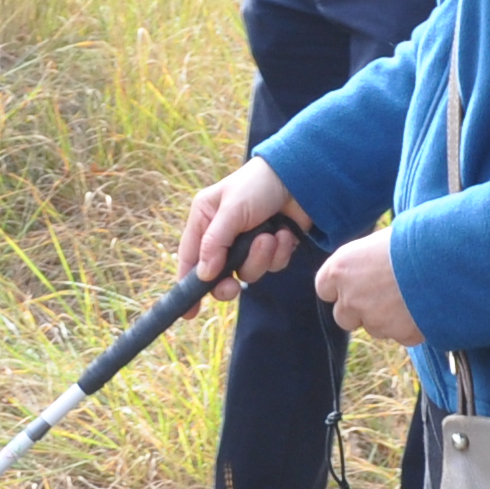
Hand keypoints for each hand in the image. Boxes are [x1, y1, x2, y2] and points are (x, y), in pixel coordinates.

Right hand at [179, 157, 312, 287]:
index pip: (190, 259)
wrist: (301, 176)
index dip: (188, 286)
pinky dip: (280, 252)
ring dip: (261, 258)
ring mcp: (248, 242)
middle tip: (234, 286)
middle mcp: (224, 234)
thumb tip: (203, 275)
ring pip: (248, 272)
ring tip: (270, 236)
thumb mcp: (231, 209)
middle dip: (229, 281)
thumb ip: (215, 243)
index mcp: (205, 220)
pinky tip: (285, 233)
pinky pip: (272, 265)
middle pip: (219, 274)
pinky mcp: (272, 247)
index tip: (189, 312)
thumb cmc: (258, 184)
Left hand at [317, 231, 424, 345]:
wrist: (445, 255)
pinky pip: (403, 336)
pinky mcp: (399, 334)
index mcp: (340, 269)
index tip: (356, 283)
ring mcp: (374, 320)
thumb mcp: (381, 240)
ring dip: (388, 319)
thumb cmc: (414, 237)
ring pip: (375, 328)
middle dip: (361, 311)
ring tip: (411, 296)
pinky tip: (425, 307)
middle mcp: (351, 298)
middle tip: (385, 295)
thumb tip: (370, 262)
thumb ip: (366, 259)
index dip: (341, 287)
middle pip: (344, 317)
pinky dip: (412, 327)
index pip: (324, 289)